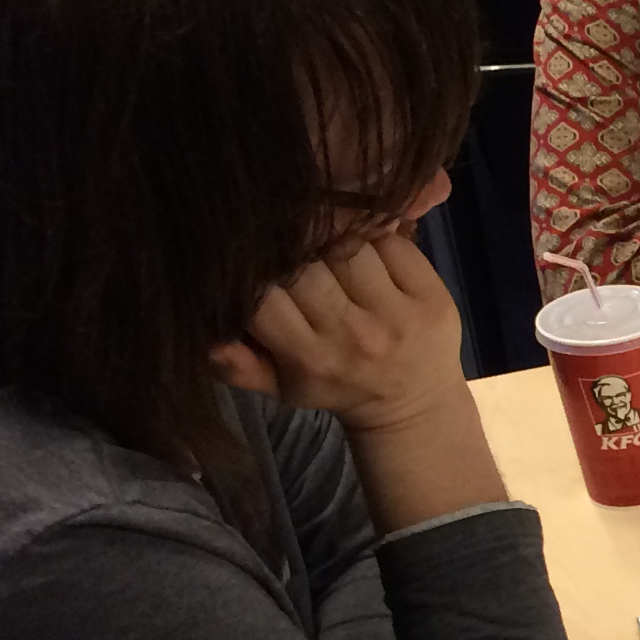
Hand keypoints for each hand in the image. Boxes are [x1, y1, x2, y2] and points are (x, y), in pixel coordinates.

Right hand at [210, 224, 465, 438]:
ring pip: (348, 245)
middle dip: (295, 251)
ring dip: (334, 238)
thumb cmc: (336, 386)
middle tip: (295, 249)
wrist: (413, 404)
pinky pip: (392, 242)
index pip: (264, 298)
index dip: (256, 273)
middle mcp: (354, 336)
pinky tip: (368, 248)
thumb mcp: (281, 387)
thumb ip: (238, 365)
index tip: (257, 263)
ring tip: (329, 248)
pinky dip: (376, 236)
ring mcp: (398, 316)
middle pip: (306, 265)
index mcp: (310, 359)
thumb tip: (205, 338)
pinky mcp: (434, 297)